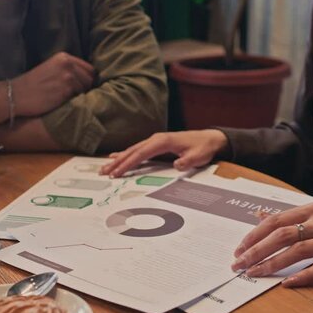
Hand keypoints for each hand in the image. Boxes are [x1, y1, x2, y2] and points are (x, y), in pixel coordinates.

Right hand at [13, 52, 94, 116]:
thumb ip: (68, 70)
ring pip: (86, 89)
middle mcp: (67, 64)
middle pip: (90, 79)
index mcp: (64, 57)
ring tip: (65, 98)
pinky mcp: (66, 90)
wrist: (16, 95)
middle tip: (73, 95)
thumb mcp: (51, 69)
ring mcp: (68, 77)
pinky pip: (80, 98)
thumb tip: (88, 79)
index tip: (82, 87)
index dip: (87, 79)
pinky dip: (75, 102)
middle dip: (85, 88)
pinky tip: (63, 102)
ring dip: (79, 95)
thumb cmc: (33, 85)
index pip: (89, 69)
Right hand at [100, 130, 228, 177]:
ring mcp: (155, 141)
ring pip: (132, 150)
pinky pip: (137, 150)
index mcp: (163, 141)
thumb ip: (187, 161)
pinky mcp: (156, 144)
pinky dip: (125, 154)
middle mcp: (156, 139)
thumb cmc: (202, 148)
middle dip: (117, 163)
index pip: (141, 153)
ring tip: (104, 168)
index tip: (117, 173)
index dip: (128, 163)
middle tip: (103, 173)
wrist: (209, 139)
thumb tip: (177, 165)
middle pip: (132, 151)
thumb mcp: (198, 156)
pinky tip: (115, 157)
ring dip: (118, 159)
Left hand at [231, 203, 312, 286]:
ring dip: (273, 263)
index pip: (276, 220)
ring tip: (255, 273)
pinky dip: (303, 276)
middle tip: (240, 263)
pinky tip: (287, 283)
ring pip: (297, 251)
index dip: (255, 234)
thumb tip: (259, 214)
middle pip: (282, 235)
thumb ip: (290, 216)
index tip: (239, 247)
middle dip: (257, 250)